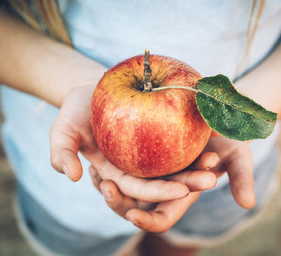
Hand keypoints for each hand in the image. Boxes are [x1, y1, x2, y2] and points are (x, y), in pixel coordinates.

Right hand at [49, 83, 216, 202]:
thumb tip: (71, 176)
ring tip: (219, 162)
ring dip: (199, 164)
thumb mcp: (62, 130)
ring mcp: (150, 151)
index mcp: (117, 174)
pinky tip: (215, 136)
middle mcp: (137, 166)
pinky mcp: (160, 131)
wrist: (90, 88)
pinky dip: (196, 139)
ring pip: (178, 162)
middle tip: (212, 179)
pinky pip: (180, 138)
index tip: (182, 191)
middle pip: (166, 179)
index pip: (140, 189)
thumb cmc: (76, 110)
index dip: (160, 191)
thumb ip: (61, 152)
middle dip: (189, 182)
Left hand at [90, 135, 254, 231]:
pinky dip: (106, 165)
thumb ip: (241, 177)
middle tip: (105, 186)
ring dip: (107, 185)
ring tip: (93, 172)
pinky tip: (93, 156)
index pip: (162, 217)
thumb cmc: (229, 135)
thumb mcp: (236, 153)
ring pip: (122, 188)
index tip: (133, 214)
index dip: (148, 222)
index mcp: (183, 193)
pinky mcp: (140, 155)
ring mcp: (150, 171)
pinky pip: (119, 166)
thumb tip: (247, 205)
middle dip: (117, 201)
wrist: (216, 112)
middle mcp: (163, 186)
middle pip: (134, 206)